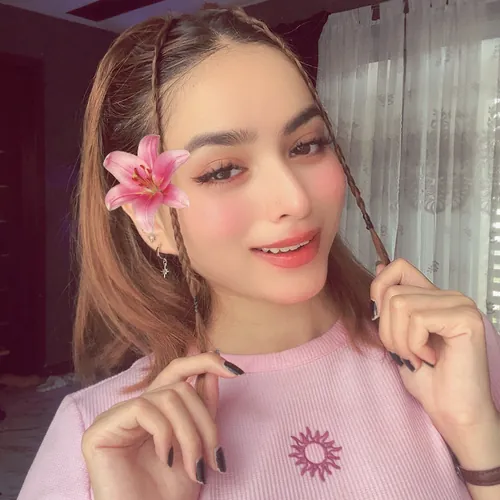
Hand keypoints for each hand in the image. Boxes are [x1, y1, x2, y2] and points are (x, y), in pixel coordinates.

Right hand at [81, 352, 243, 499]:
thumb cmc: (171, 493)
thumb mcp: (198, 445)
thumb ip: (203, 408)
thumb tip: (214, 370)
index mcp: (155, 411)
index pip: (177, 371)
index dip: (204, 362)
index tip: (235, 371)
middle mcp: (134, 410)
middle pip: (179, 388)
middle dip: (205, 421)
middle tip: (215, 457)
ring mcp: (115, 418)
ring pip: (167, 398)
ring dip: (190, 434)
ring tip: (196, 467)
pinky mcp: (100, 430)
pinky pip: (143, 409)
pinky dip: (164, 433)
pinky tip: (167, 459)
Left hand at [371, 259, 498, 446]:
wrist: (452, 411)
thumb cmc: (427, 378)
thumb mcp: (397, 335)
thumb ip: (391, 304)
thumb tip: (379, 266)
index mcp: (433, 296)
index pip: (398, 267)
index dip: (380, 288)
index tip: (383, 319)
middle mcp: (450, 295)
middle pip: (392, 292)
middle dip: (388, 329)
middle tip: (406, 352)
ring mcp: (460, 305)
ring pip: (400, 305)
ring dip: (400, 340)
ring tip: (417, 357)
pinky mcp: (465, 319)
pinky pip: (417, 320)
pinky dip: (414, 345)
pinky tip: (430, 359)